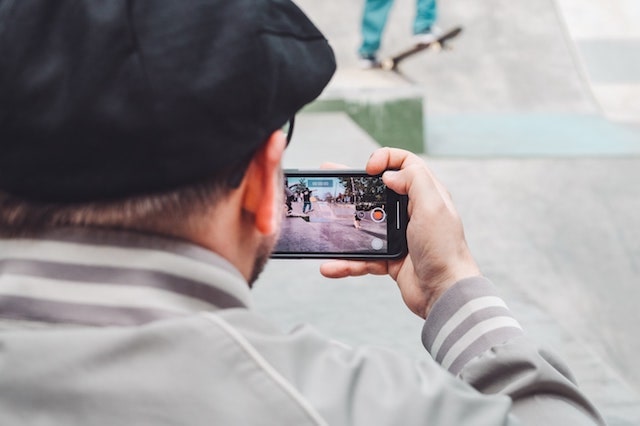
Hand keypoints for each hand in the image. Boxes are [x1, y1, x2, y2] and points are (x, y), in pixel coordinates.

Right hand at [320, 148, 479, 318]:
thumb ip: (414, 181)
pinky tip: (332, 265)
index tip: (368, 169)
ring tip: (325, 227)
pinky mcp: (390, 259)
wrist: (444, 293)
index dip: (385, 159)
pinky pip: (362, 256)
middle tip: (332, 180)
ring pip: (365, 226)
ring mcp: (399, 236)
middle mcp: (412, 212)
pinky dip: (347, 262)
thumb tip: (390, 174)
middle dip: (353, 187)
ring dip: (344, 229)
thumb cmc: (444, 251)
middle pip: (378, 191)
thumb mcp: (433, 206)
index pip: (405, 164)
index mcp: (426, 195)